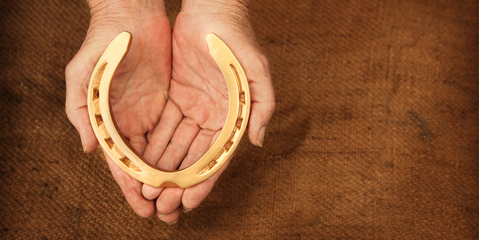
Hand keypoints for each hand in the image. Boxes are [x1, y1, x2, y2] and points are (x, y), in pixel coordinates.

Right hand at [65, 0, 170, 217]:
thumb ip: (81, 113)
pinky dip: (183, 150)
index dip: (131, 184)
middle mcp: (131, 121)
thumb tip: (90, 151)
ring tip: (180, 198)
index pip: (121, 161)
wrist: (132, 13)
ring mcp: (152, 111)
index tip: (143, 205)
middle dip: (153, 189)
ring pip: (162, 151)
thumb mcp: (82, 75)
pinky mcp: (171, 100)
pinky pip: (178, 130)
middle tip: (165, 213)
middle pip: (143, 163)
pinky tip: (192, 168)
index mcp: (108, 120)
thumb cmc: (102, 42)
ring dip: (170, 175)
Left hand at [140, 0, 274, 222]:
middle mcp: (214, 116)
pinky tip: (144, 161)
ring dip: (165, 167)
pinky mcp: (177, 96)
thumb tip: (258, 142)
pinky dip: (155, 143)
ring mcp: (195, 107)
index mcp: (234, 116)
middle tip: (164, 204)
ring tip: (150, 189)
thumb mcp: (258, 71)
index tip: (189, 201)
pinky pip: (165, 125)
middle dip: (179, 181)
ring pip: (178, 145)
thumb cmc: (238, 39)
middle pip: (195, 157)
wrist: (211, 11)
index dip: (203, 180)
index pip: (217, 156)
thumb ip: (263, 107)